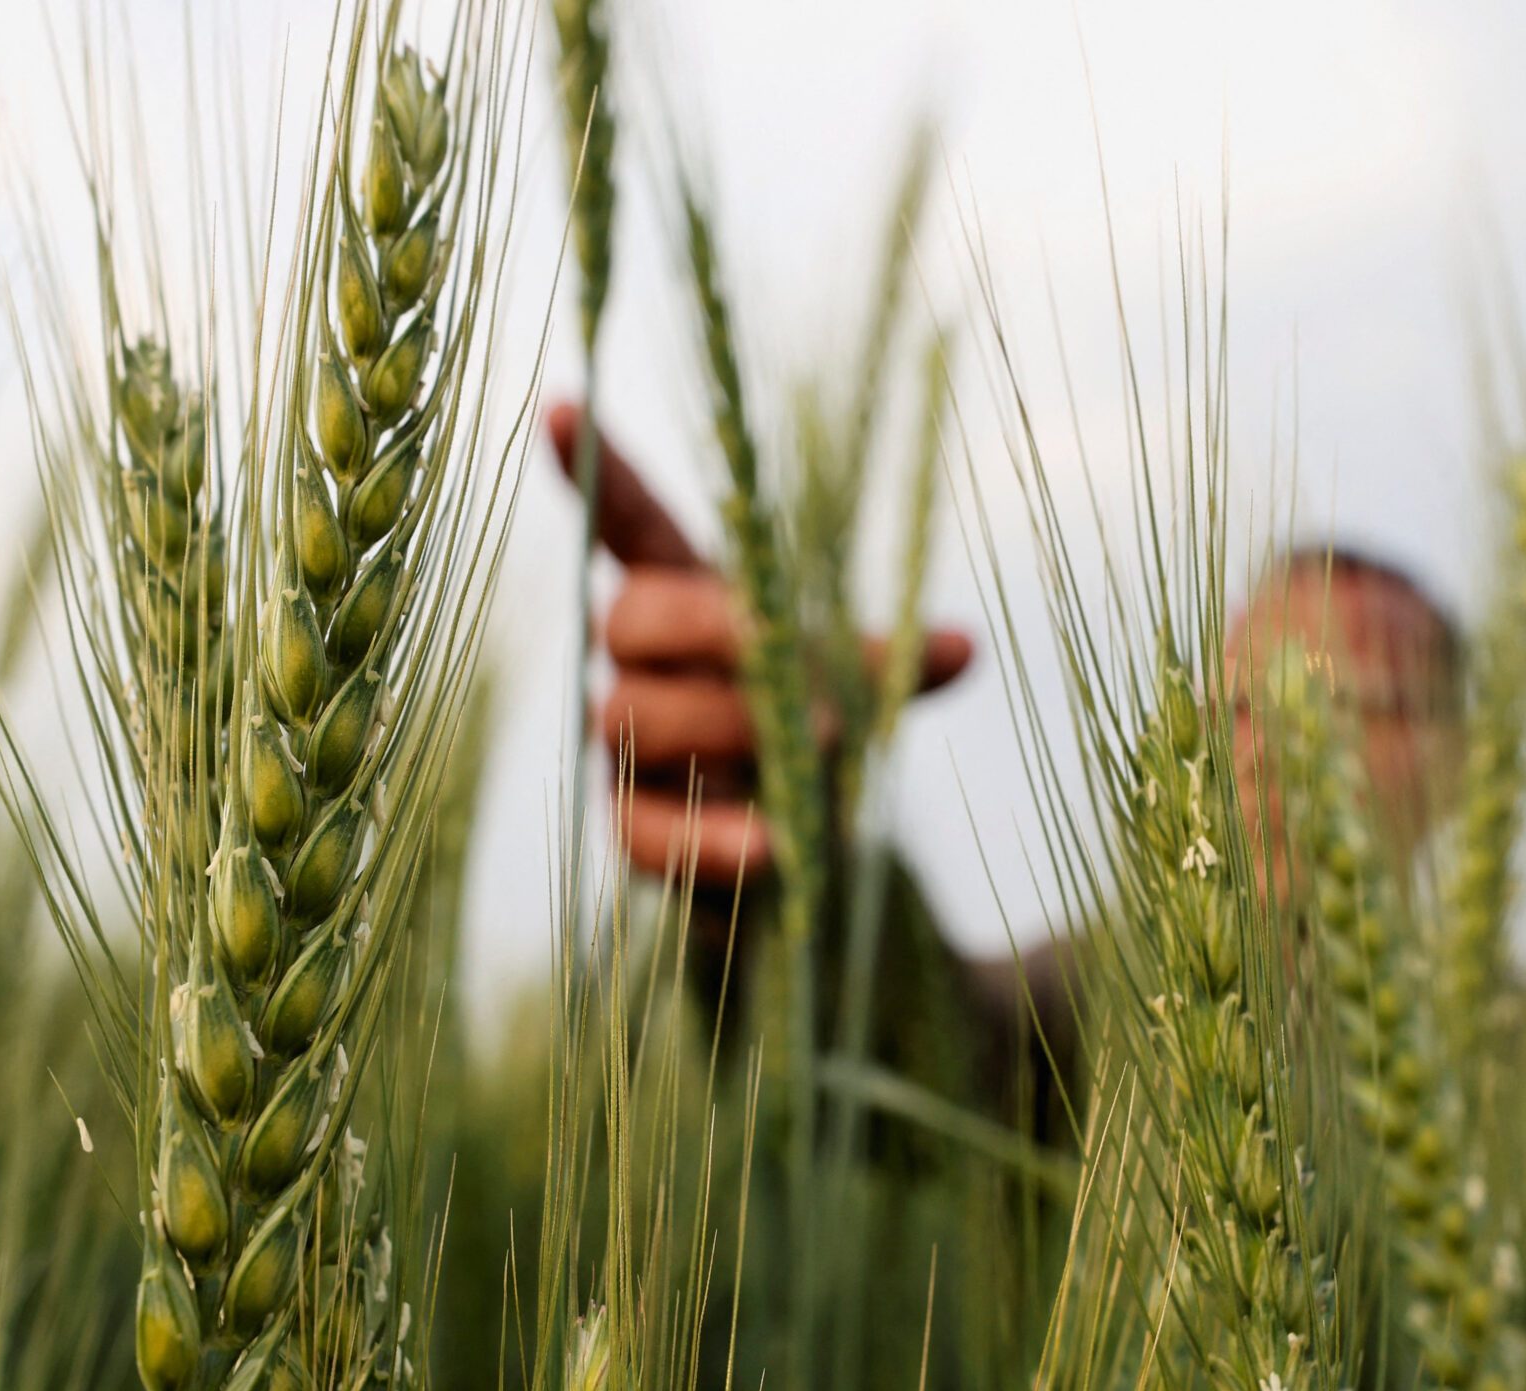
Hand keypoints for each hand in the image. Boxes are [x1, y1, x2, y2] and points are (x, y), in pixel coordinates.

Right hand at [546, 400, 974, 886]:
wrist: (798, 849)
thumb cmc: (807, 729)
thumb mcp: (846, 681)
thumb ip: (882, 660)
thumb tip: (959, 645)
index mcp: (684, 598)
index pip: (627, 523)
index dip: (596, 470)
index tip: (565, 405)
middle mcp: (637, 667)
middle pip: (626, 620)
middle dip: (704, 629)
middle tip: (777, 645)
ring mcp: (626, 750)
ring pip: (632, 718)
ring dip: (725, 726)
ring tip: (819, 742)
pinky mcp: (635, 833)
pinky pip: (649, 832)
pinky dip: (714, 838)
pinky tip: (775, 846)